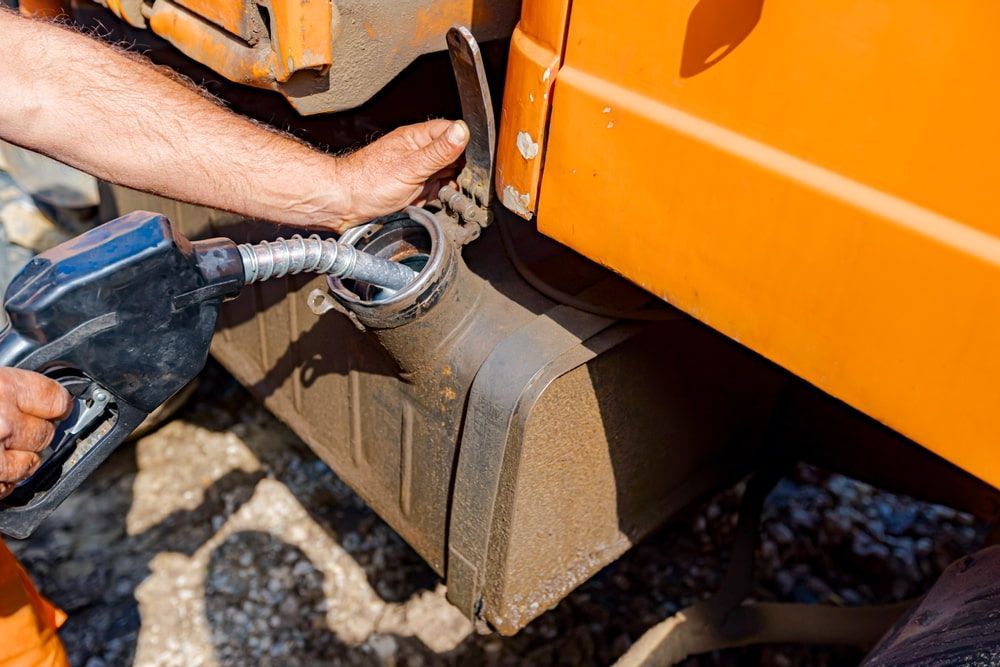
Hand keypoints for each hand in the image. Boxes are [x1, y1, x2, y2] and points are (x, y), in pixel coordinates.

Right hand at [0, 369, 72, 498]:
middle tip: (8, 429)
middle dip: (32, 434)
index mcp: (2, 387)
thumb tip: (28, 396)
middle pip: (45, 434)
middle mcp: (3, 422)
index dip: (56, 405)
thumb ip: (5, 388)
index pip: (56, 398)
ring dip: (16, 462)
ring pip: (29, 465)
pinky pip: (5, 488)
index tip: (54, 408)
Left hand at [330, 119, 469, 231]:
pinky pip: (433, 189)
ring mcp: (414, 170)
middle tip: (460, 181)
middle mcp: (417, 152)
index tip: (475, 161)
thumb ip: (439, 151)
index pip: (451, 131)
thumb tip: (462, 131)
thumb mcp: (411, 166)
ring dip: (448, 184)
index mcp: (416, 138)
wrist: (343, 203)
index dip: (466, 144)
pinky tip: (433, 199)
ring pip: (444, 173)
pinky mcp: (411, 187)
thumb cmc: (367, 182)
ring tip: (443, 192)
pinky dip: (436, 195)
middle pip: (451, 153)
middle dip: (459, 168)